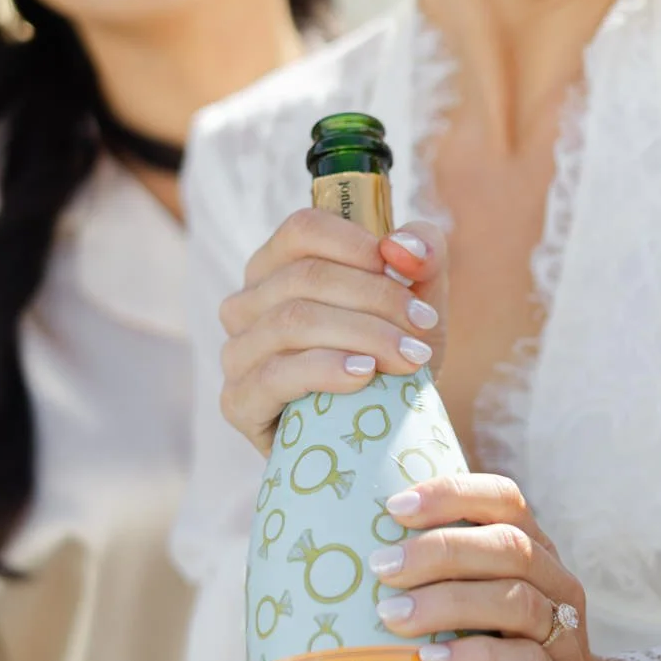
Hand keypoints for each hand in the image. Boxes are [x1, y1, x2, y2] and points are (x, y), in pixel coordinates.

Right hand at [220, 209, 448, 455]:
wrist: (385, 430)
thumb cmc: (393, 354)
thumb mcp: (420, 298)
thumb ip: (424, 254)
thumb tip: (401, 246)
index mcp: (278, 266)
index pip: (302, 229)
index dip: (355, 244)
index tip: (405, 272)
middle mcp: (246, 303)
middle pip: (304, 277)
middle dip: (375, 299)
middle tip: (423, 326)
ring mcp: (236, 353)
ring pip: (292, 322)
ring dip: (363, 335)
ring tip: (409, 356)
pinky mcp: (238, 403)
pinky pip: (274, 376)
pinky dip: (324, 370)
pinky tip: (364, 375)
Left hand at [369, 473, 660, 660]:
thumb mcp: (482, 613)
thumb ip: (444, 582)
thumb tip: (351, 562)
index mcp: (535, 555)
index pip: (504, 502)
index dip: (453, 495)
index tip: (396, 507)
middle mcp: (555, 585)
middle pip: (507, 547)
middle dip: (438, 550)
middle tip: (381, 566)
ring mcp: (561, 636)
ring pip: (515, 600)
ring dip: (446, 602)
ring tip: (391, 616)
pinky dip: (472, 657)